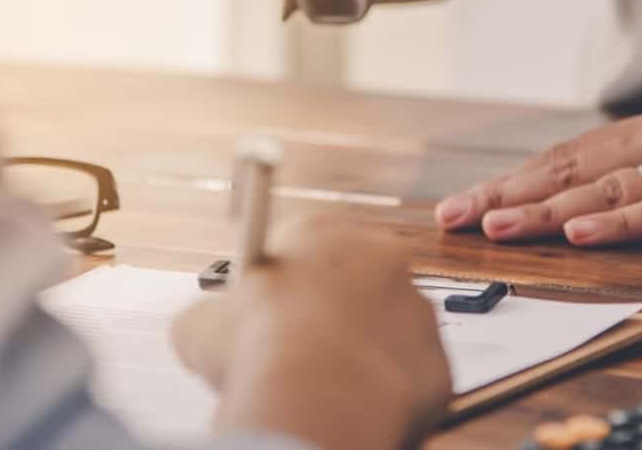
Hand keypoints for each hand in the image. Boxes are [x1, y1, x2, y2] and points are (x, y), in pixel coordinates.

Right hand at [171, 218, 450, 449]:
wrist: (315, 398)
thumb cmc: (257, 351)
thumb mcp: (201, 322)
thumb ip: (215, 310)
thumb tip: (209, 324)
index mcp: (322, 232)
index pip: (306, 247)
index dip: (286, 285)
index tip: (273, 312)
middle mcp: (381, 257)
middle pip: (356, 283)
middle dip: (333, 313)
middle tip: (300, 351)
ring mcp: (418, 308)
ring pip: (389, 330)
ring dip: (364, 352)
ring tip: (327, 386)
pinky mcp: (439, 360)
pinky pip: (411, 377)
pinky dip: (387, 394)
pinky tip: (355, 407)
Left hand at [435, 87, 641, 246]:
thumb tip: (601, 185)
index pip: (570, 154)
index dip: (514, 178)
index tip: (466, 202)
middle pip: (573, 166)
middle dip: (509, 193)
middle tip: (452, 217)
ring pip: (610, 185)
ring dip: (548, 208)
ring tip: (496, 226)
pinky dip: (625, 220)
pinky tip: (582, 232)